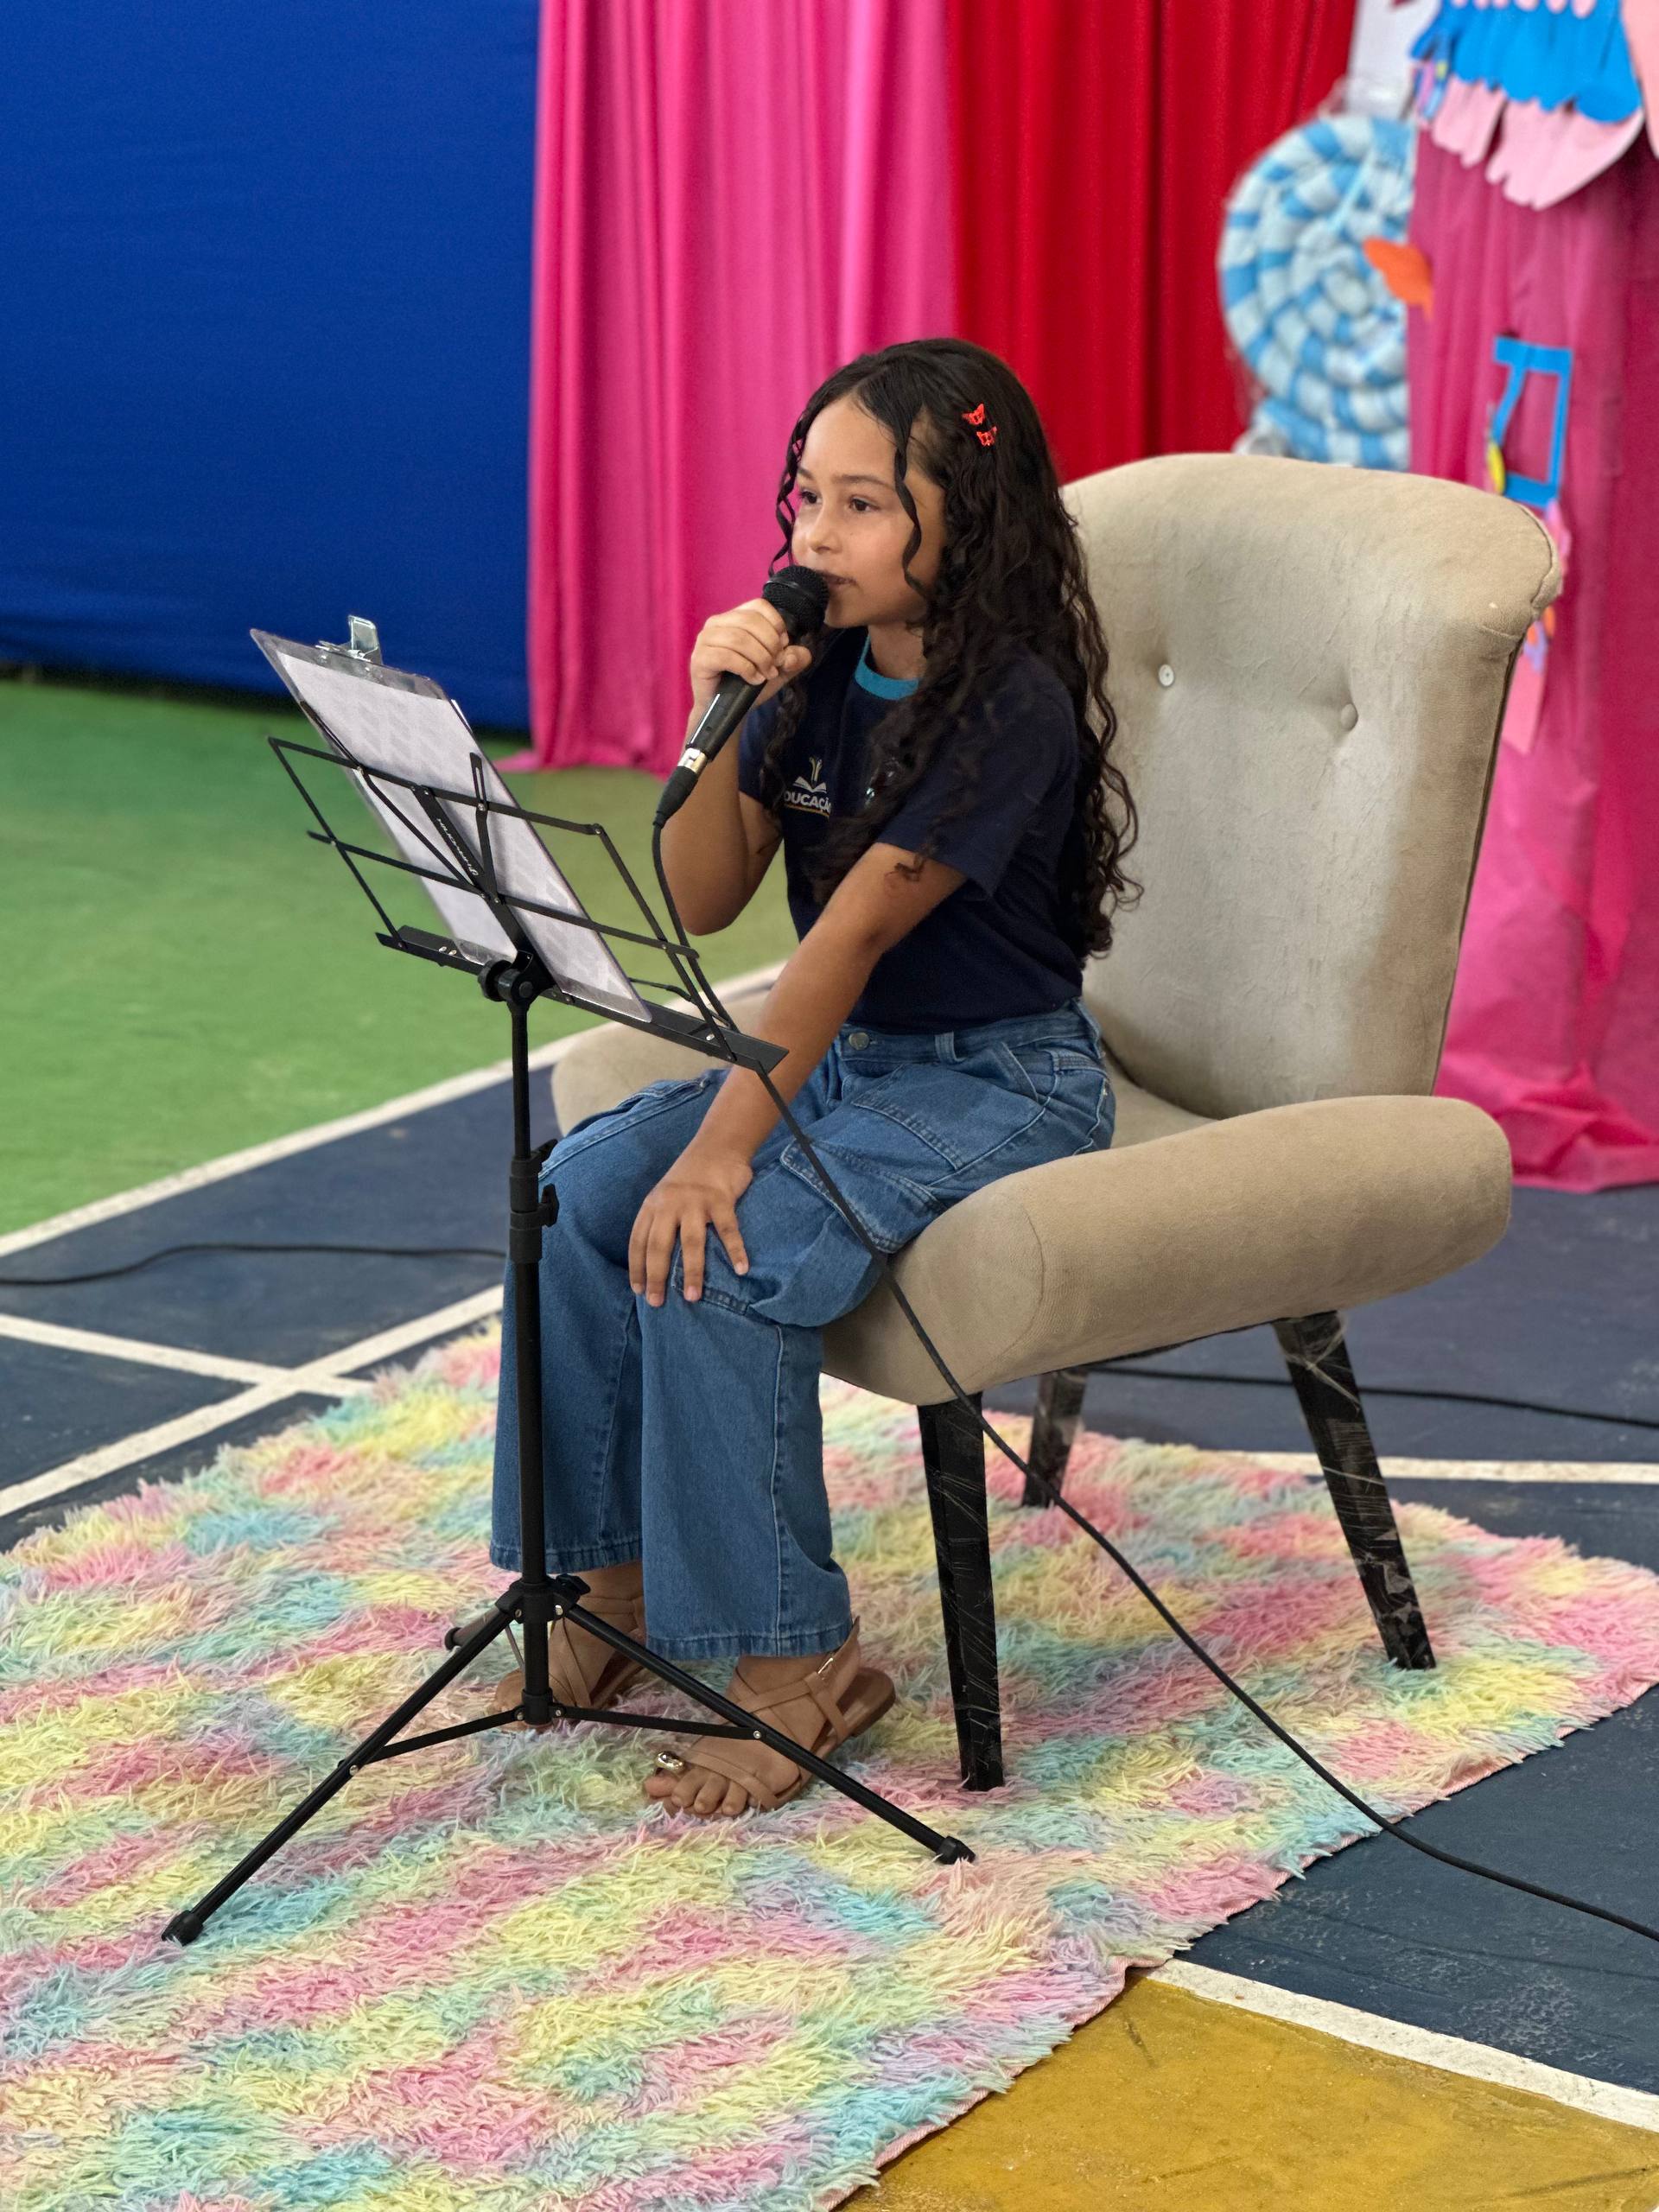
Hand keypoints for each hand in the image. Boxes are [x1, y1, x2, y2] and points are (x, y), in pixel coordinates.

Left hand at [629, 1140, 752, 1304]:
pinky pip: (728, 1230)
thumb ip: (661, 1220)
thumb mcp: (666, 1195)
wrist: (718, 1145)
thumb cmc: (692, 1177)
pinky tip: (741, 1269)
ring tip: (693, 1297)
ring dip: (692, 1273)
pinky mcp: (720, 1199)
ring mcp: (695, 1201)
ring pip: (691, 1243)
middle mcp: (669, 1203)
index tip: (639, 1291)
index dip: (636, 1267)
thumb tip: (658, 1260)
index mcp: (653, 1205)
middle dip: (657, 1277)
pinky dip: (735, 1250)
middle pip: (658, 1245)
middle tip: (657, 1302)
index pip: (638, 1240)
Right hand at [688, 598, 813, 720]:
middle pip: (750, 621)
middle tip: (776, 665)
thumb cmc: (748, 684)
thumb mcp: (779, 670)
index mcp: (734, 618)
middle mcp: (717, 623)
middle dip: (770, 644)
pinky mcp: (700, 659)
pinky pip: (726, 656)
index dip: (776, 624)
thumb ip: (794, 659)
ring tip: (767, 674)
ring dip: (760, 658)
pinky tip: (754, 680)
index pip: (759, 606)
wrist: (727, 711)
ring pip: (739, 638)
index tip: (783, 646)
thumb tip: (794, 654)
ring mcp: (705, 640)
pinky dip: (746, 669)